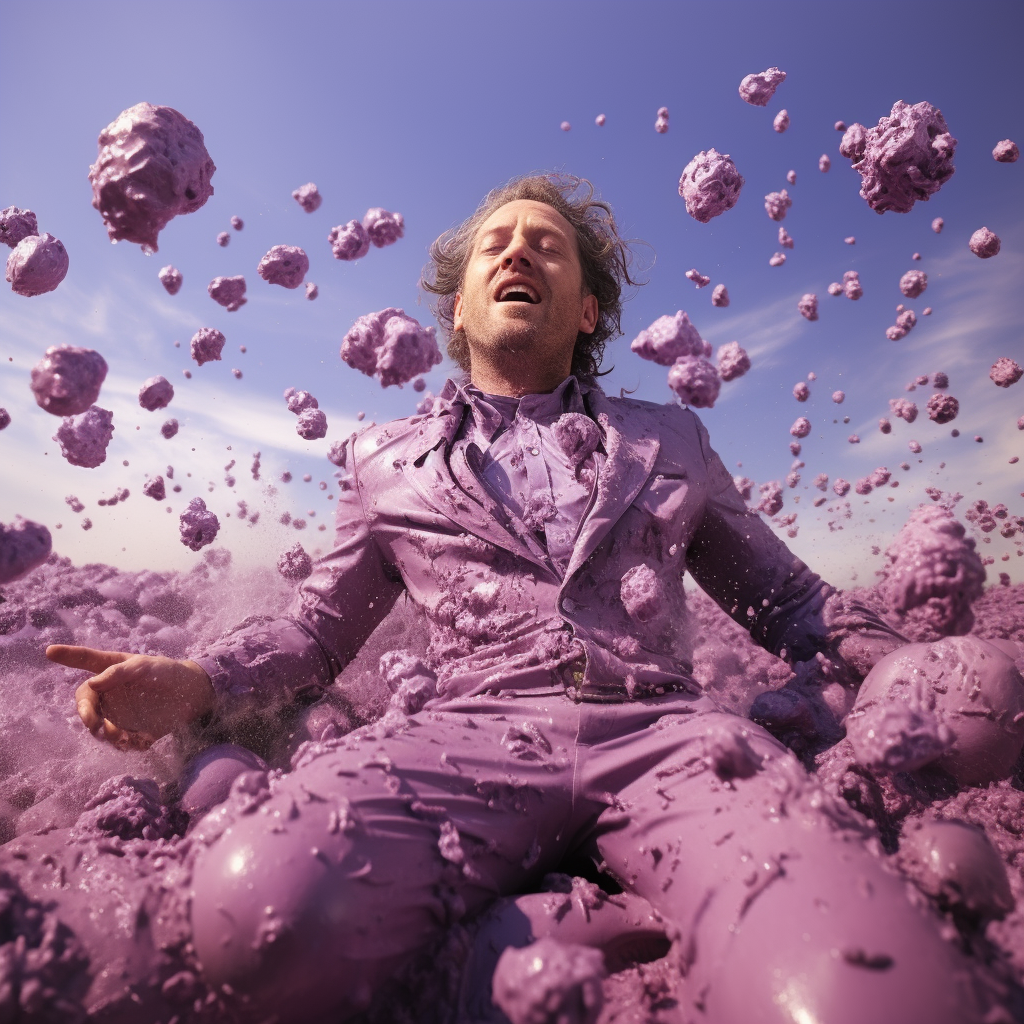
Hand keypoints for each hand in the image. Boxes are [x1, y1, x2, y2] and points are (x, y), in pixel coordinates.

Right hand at [46, 645, 215, 749]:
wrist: (193, 695)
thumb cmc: (169, 673)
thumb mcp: (147, 666)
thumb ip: (120, 672)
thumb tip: (93, 683)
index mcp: (112, 670)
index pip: (86, 661)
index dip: (68, 656)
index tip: (49, 651)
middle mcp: (109, 692)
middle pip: (85, 704)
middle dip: (87, 716)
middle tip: (98, 725)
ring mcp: (118, 712)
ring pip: (99, 727)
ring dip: (107, 734)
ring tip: (125, 737)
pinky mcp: (130, 729)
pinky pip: (119, 741)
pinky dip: (126, 743)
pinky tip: (141, 740)